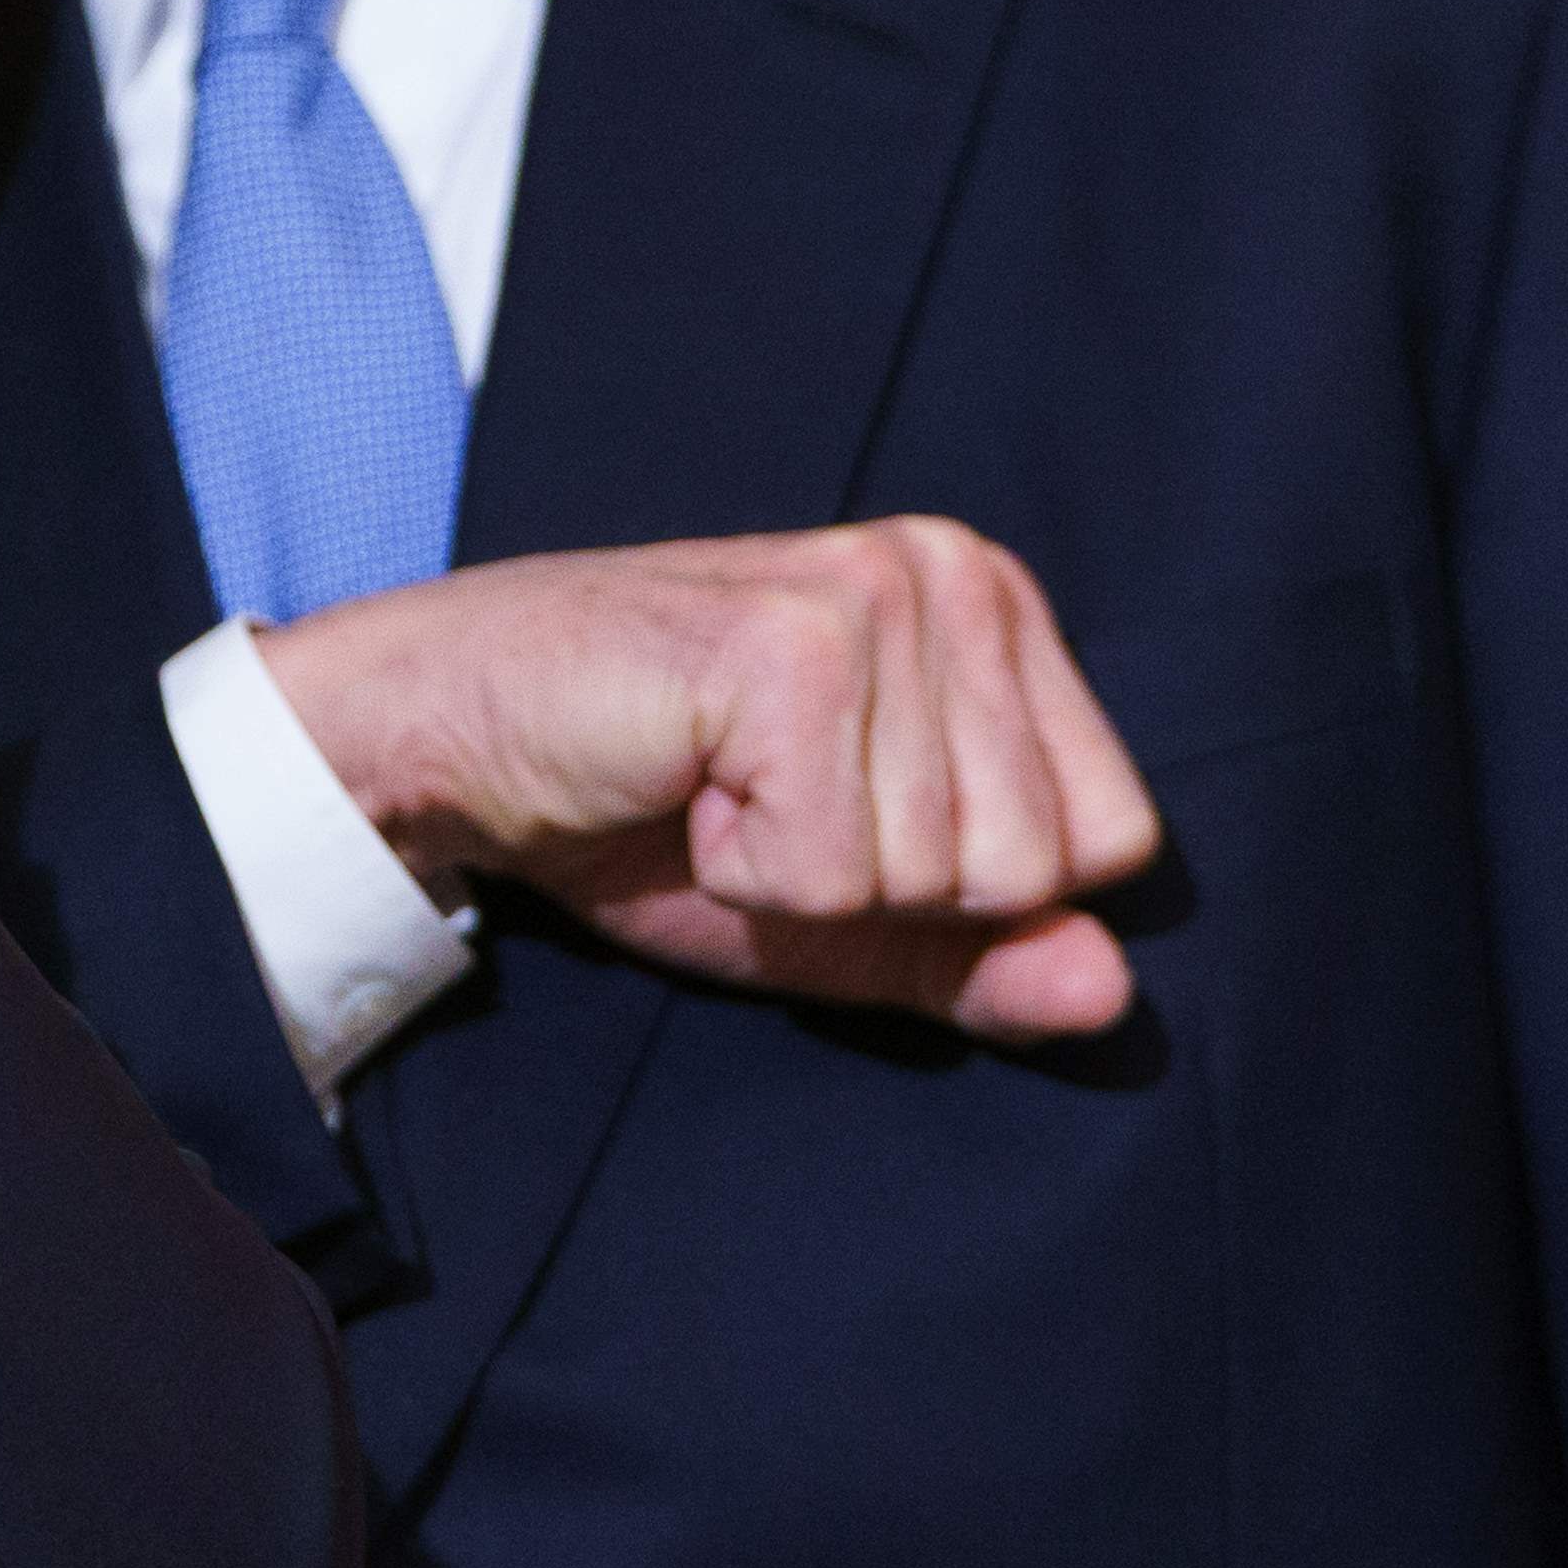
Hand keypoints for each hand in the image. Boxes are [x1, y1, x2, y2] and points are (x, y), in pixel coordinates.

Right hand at [255, 519, 1164, 1041]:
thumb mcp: (842, 910)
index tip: (832, 815)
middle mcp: (956, 572)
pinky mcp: (789, 645)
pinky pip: (833, 872)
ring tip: (716, 787)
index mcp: (998, 606)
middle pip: (1034, 867)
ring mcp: (875, 594)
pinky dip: (745, 871)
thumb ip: (983, 956)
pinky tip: (681, 786)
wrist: (453, 734)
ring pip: (939, 874)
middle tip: (760, 801)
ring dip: (803, 877)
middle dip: (887, 888)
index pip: (1114, 841)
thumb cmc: (647, 812)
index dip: (968, 890)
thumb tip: (1115, 995)